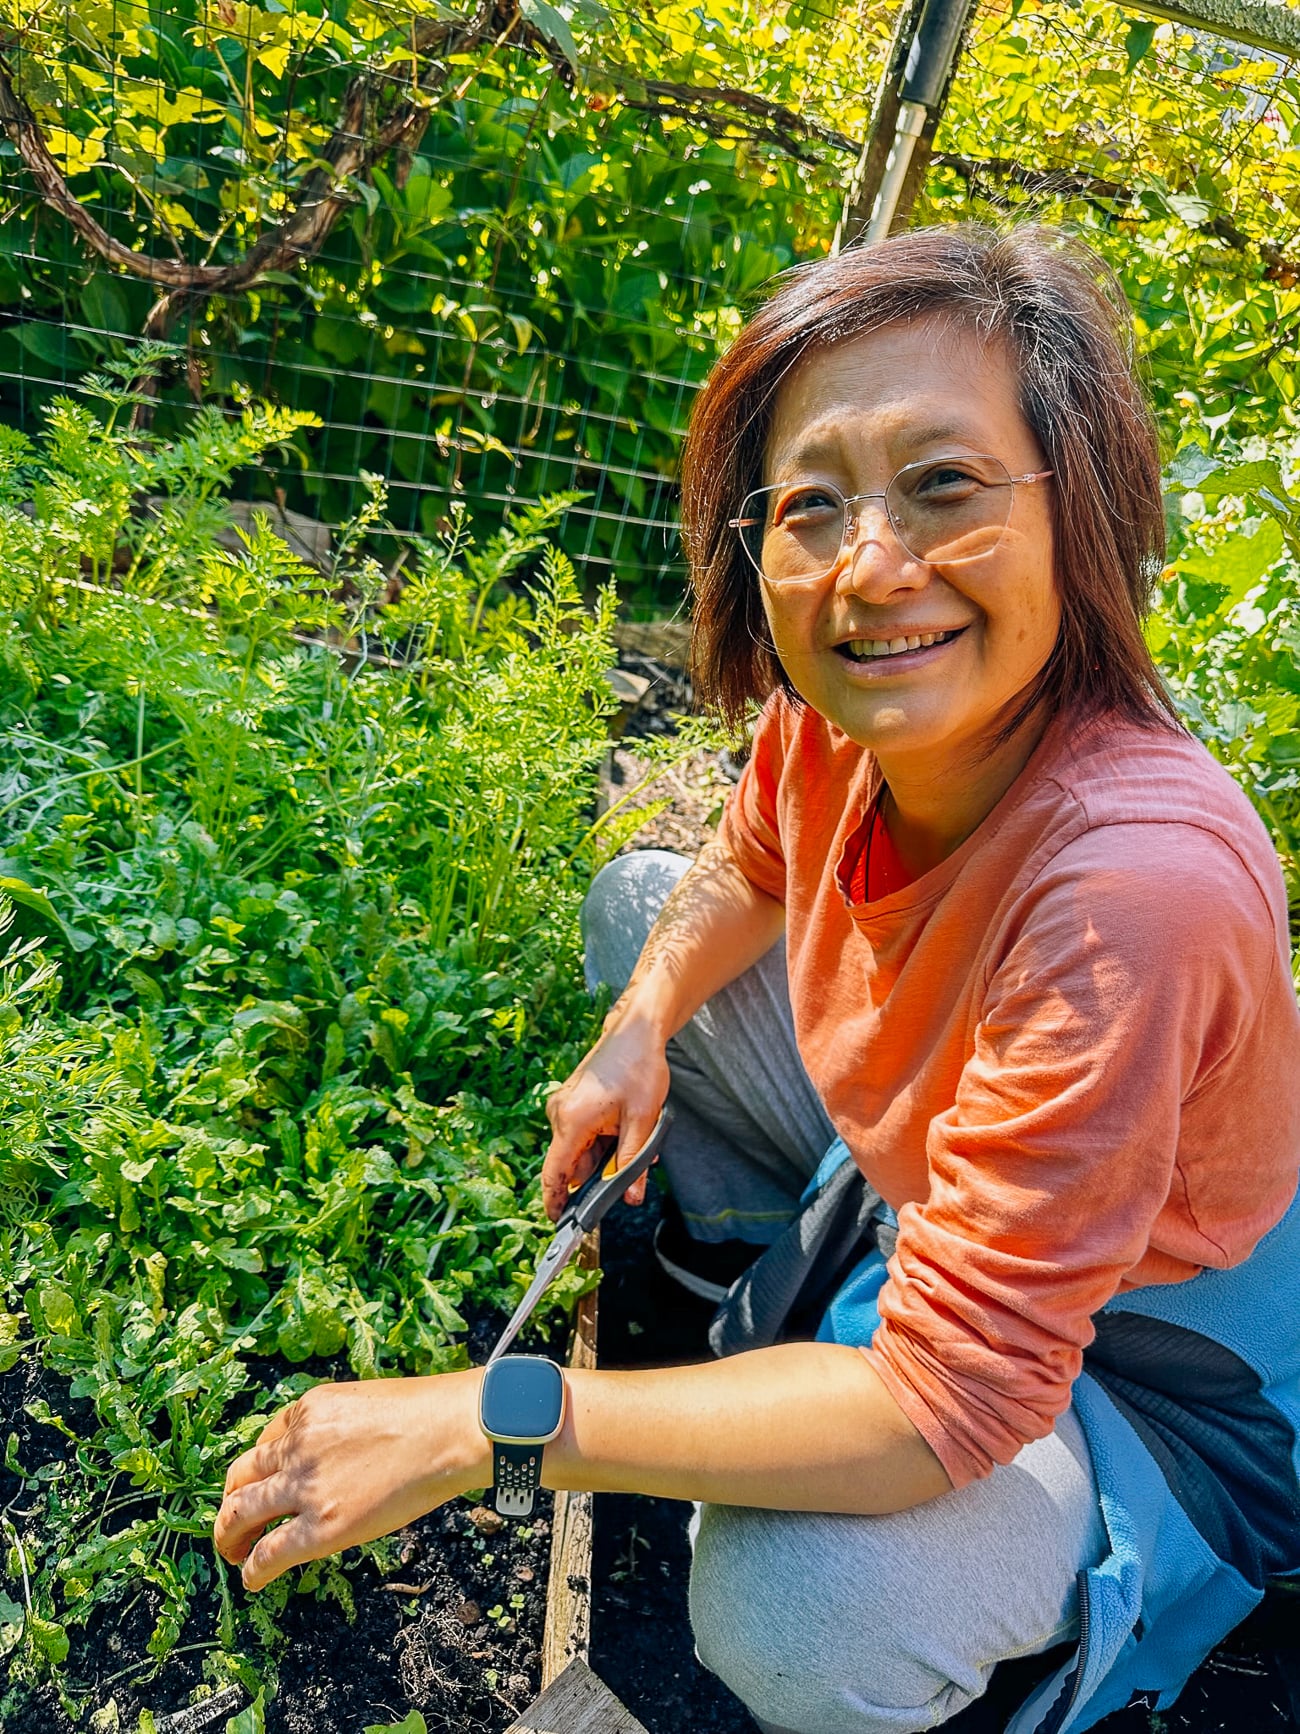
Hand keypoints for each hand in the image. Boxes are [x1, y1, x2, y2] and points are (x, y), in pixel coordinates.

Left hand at [214, 1369, 489, 1589]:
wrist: (450, 1431)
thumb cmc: (429, 1414)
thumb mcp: (368, 1403)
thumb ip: (338, 1428)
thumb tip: (336, 1459)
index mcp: (310, 1409)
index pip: (268, 1439)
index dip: (263, 1466)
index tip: (265, 1483)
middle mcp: (298, 1444)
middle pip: (242, 1474)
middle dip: (231, 1499)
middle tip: (232, 1519)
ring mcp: (305, 1485)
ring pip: (240, 1512)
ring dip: (228, 1534)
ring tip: (231, 1551)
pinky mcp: (320, 1527)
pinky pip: (269, 1552)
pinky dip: (252, 1569)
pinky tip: (251, 1579)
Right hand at [542, 1003, 670, 1220]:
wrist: (635, 1031)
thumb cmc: (638, 1067)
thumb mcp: (643, 1120)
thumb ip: (633, 1163)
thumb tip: (631, 1198)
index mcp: (571, 1121)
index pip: (554, 1173)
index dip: (555, 1202)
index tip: (559, 1224)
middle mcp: (560, 1114)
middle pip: (571, 1163)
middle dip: (598, 1174)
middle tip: (629, 1174)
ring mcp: (564, 1106)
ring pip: (580, 1148)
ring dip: (605, 1154)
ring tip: (634, 1139)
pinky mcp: (572, 1102)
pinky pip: (583, 1133)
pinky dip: (602, 1139)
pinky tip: (626, 1131)